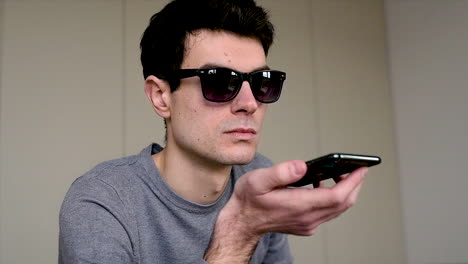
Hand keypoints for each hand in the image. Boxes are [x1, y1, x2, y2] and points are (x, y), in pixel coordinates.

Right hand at [204, 161, 366, 261]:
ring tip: (342, 173)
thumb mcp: (258, 180)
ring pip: (337, 209)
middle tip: (356, 168)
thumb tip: (302, 166)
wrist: (242, 222)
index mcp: (299, 205)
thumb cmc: (248, 200)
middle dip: (354, 185)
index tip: (361, 168)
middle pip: (343, 203)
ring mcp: (308, 224)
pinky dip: (334, 199)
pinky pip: (328, 212)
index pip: (337, 196)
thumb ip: (281, 173)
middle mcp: (307, 218)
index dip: (352, 182)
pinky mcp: (305, 225)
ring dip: (345, 192)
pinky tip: (324, 185)